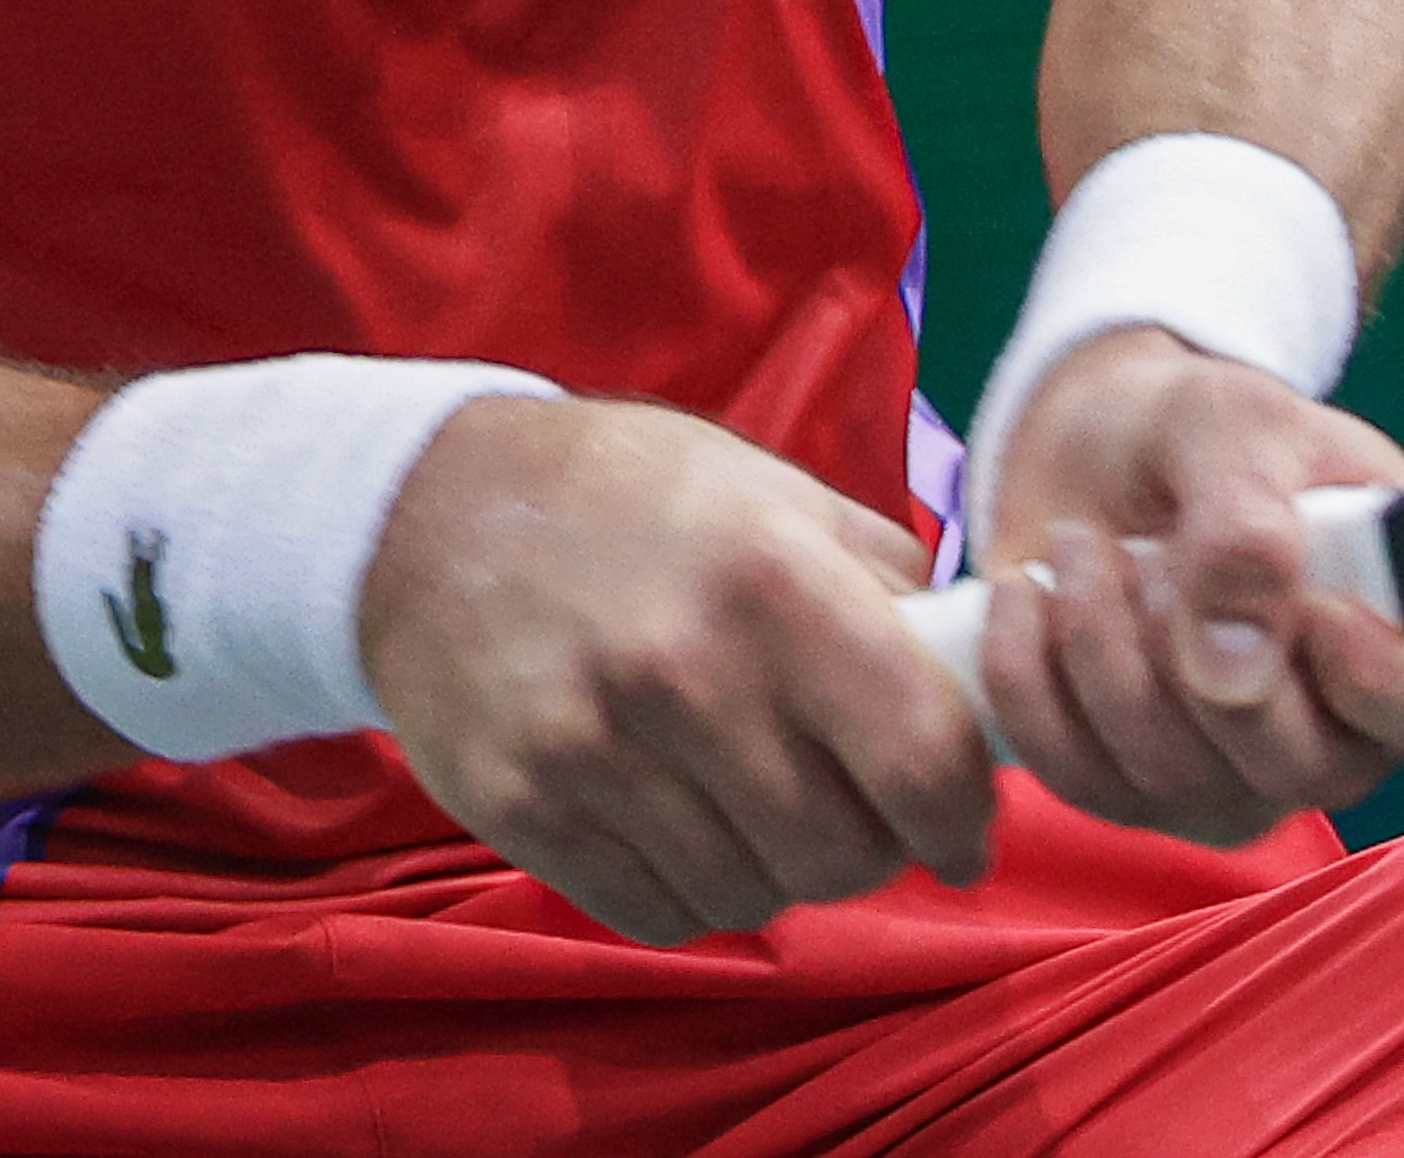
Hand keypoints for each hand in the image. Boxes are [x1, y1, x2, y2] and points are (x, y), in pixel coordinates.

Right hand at [356, 395, 994, 943]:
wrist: (427, 513)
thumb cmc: (628, 495)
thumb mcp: (772, 491)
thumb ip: (883, 580)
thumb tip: (977, 673)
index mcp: (773, 577)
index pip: (921, 754)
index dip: (963, 815)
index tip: (964, 831)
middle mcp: (686, 669)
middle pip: (842, 850)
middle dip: (871, 849)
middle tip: (856, 815)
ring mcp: (595, 748)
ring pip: (754, 896)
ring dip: (778, 870)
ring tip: (757, 805)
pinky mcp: (524, 808)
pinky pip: (661, 914)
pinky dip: (693, 890)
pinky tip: (683, 823)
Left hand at [964, 325, 1403, 844]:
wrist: (1092, 449)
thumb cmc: (1197, 428)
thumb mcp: (1232, 423)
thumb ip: (1248, 522)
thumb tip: (1235, 671)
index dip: (1403, 689)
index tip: (1316, 610)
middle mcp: (1353, 725)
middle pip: (1310, 768)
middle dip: (1199, 650)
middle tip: (1148, 549)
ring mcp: (1247, 775)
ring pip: (1184, 783)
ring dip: (1104, 651)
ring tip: (1082, 548)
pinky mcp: (1141, 793)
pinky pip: (1082, 780)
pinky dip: (1031, 679)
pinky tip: (1030, 597)